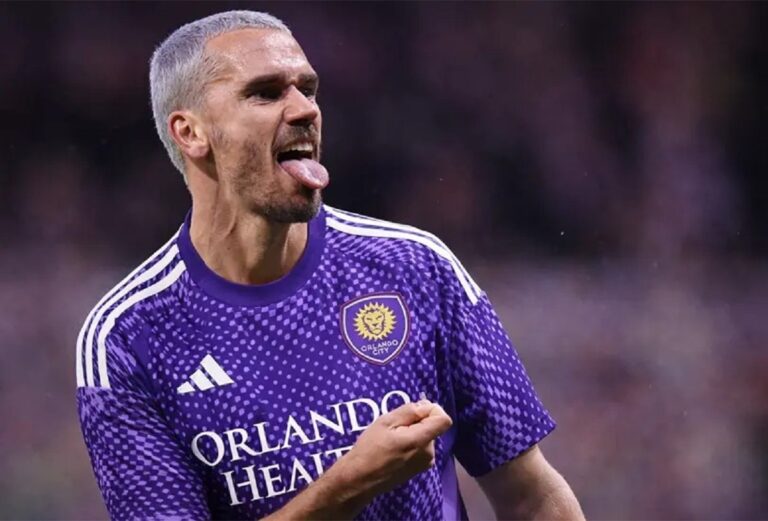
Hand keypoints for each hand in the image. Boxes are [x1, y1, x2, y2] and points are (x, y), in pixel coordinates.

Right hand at [337, 400, 452, 499]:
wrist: (360, 479)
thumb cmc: (369, 449)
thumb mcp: (385, 422)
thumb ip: (409, 411)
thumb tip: (426, 406)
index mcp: (420, 441)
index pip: (444, 420)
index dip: (432, 410)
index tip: (415, 411)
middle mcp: (428, 453)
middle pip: (432, 426)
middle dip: (416, 422)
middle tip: (394, 428)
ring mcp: (425, 463)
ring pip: (425, 436)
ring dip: (412, 432)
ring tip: (391, 439)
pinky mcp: (420, 469)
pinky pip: (421, 447)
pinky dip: (411, 443)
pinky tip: (394, 449)